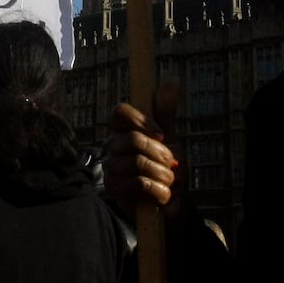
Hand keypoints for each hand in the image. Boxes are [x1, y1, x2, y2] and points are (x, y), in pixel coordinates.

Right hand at [102, 81, 180, 218]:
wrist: (172, 201)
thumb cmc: (167, 166)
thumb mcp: (170, 136)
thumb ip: (166, 111)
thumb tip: (171, 81)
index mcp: (123, 128)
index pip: (120, 112)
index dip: (142, 121)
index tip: (161, 133)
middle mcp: (112, 145)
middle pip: (133, 139)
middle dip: (160, 153)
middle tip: (172, 163)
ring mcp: (111, 167)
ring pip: (137, 162)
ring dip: (162, 174)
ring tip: (168, 180)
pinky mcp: (114, 189)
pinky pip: (137, 184)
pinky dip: (158, 190)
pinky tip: (162, 194)